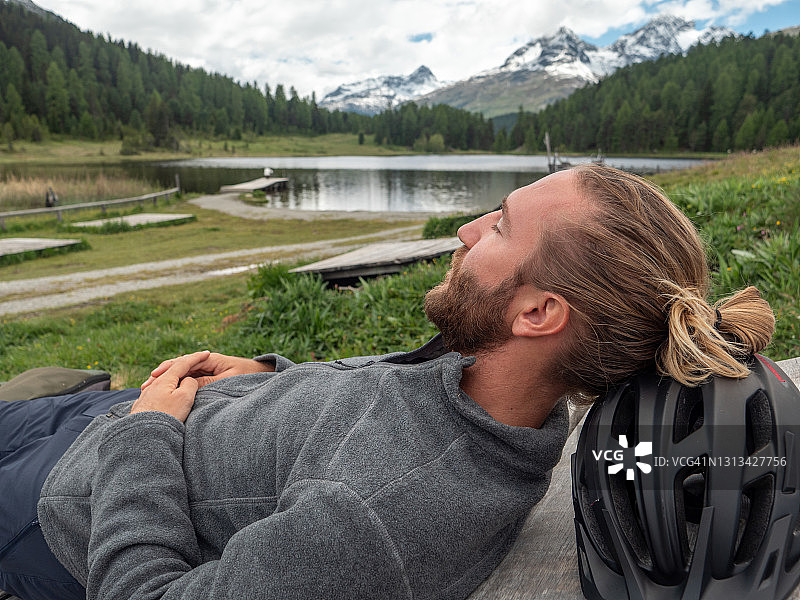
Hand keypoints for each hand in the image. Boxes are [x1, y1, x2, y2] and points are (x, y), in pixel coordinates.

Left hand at [131, 351, 209, 421]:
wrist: (143, 434)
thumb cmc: (166, 415)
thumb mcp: (185, 398)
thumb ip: (190, 384)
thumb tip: (188, 380)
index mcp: (165, 379)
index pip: (184, 363)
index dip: (196, 357)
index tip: (207, 353)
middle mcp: (154, 384)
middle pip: (171, 369)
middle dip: (185, 364)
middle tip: (196, 359)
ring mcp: (147, 395)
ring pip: (163, 380)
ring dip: (174, 375)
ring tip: (181, 374)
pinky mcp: (143, 406)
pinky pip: (157, 390)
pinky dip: (167, 387)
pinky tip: (165, 392)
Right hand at [141, 352, 274, 389]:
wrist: (261, 376)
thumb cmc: (248, 376)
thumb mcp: (228, 380)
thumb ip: (209, 382)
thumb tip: (189, 385)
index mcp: (211, 359)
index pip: (185, 361)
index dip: (169, 368)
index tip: (155, 375)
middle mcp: (205, 364)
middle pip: (179, 367)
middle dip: (161, 375)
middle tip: (145, 385)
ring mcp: (204, 371)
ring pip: (180, 375)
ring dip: (165, 381)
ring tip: (148, 390)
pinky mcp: (205, 380)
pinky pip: (186, 381)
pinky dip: (174, 386)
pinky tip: (162, 395)